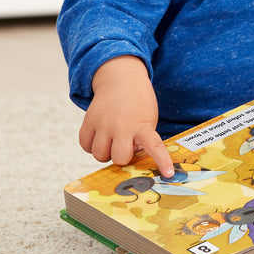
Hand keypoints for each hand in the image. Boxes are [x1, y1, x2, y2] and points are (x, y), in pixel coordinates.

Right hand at [79, 56, 174, 177]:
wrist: (121, 78)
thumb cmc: (138, 103)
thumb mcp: (148, 118)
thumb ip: (142, 138)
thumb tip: (128, 160)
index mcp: (143, 126)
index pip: (155, 147)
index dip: (162, 161)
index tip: (169, 174)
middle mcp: (122, 126)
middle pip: (119, 159)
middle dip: (122, 157)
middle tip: (125, 144)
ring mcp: (103, 124)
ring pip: (99, 156)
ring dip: (106, 152)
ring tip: (112, 139)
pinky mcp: (88, 121)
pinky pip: (85, 146)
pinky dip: (91, 145)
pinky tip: (100, 135)